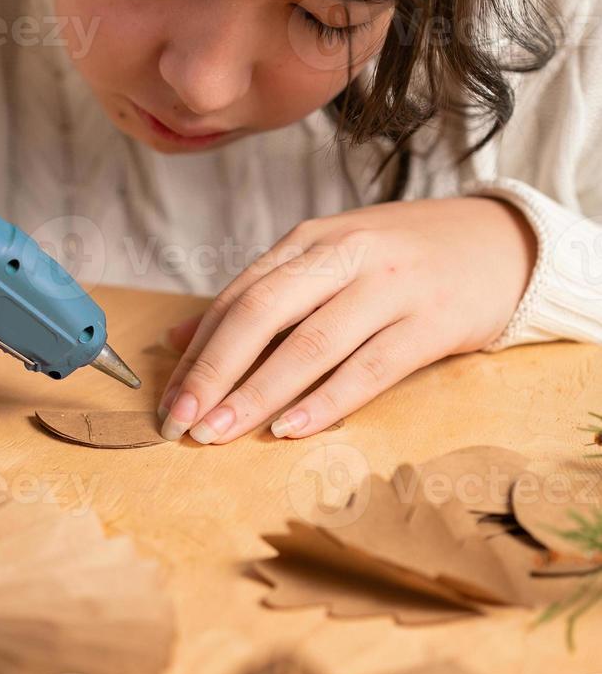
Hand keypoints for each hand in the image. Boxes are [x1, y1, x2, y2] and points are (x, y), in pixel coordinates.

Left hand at [155, 196, 536, 442]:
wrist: (505, 242)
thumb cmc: (400, 260)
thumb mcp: (326, 263)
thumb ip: (257, 298)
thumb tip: (178, 338)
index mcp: (309, 241)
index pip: (237, 298)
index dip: (197, 351)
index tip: (167, 398)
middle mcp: (344, 256)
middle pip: (261, 314)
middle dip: (213, 372)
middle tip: (180, 421)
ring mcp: (390, 286)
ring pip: (311, 344)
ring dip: (258, 393)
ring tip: (220, 432)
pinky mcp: (433, 321)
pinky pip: (370, 366)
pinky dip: (327, 400)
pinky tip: (291, 428)